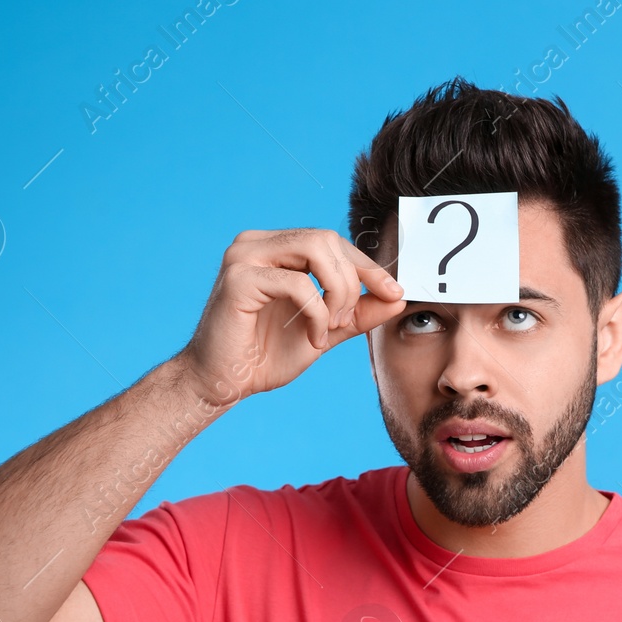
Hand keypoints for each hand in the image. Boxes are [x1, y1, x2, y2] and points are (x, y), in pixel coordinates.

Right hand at [174, 227, 404, 404]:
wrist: (223, 383)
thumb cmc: (265, 355)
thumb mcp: (325, 330)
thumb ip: (358, 312)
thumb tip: (399, 297)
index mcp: (275, 249)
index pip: (332, 242)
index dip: (367, 266)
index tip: (394, 292)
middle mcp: (257, 243)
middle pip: (327, 239)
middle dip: (351, 281)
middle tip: (346, 320)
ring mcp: (244, 256)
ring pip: (314, 250)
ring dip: (337, 292)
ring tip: (331, 326)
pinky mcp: (238, 278)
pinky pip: (297, 283)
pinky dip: (317, 313)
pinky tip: (313, 339)